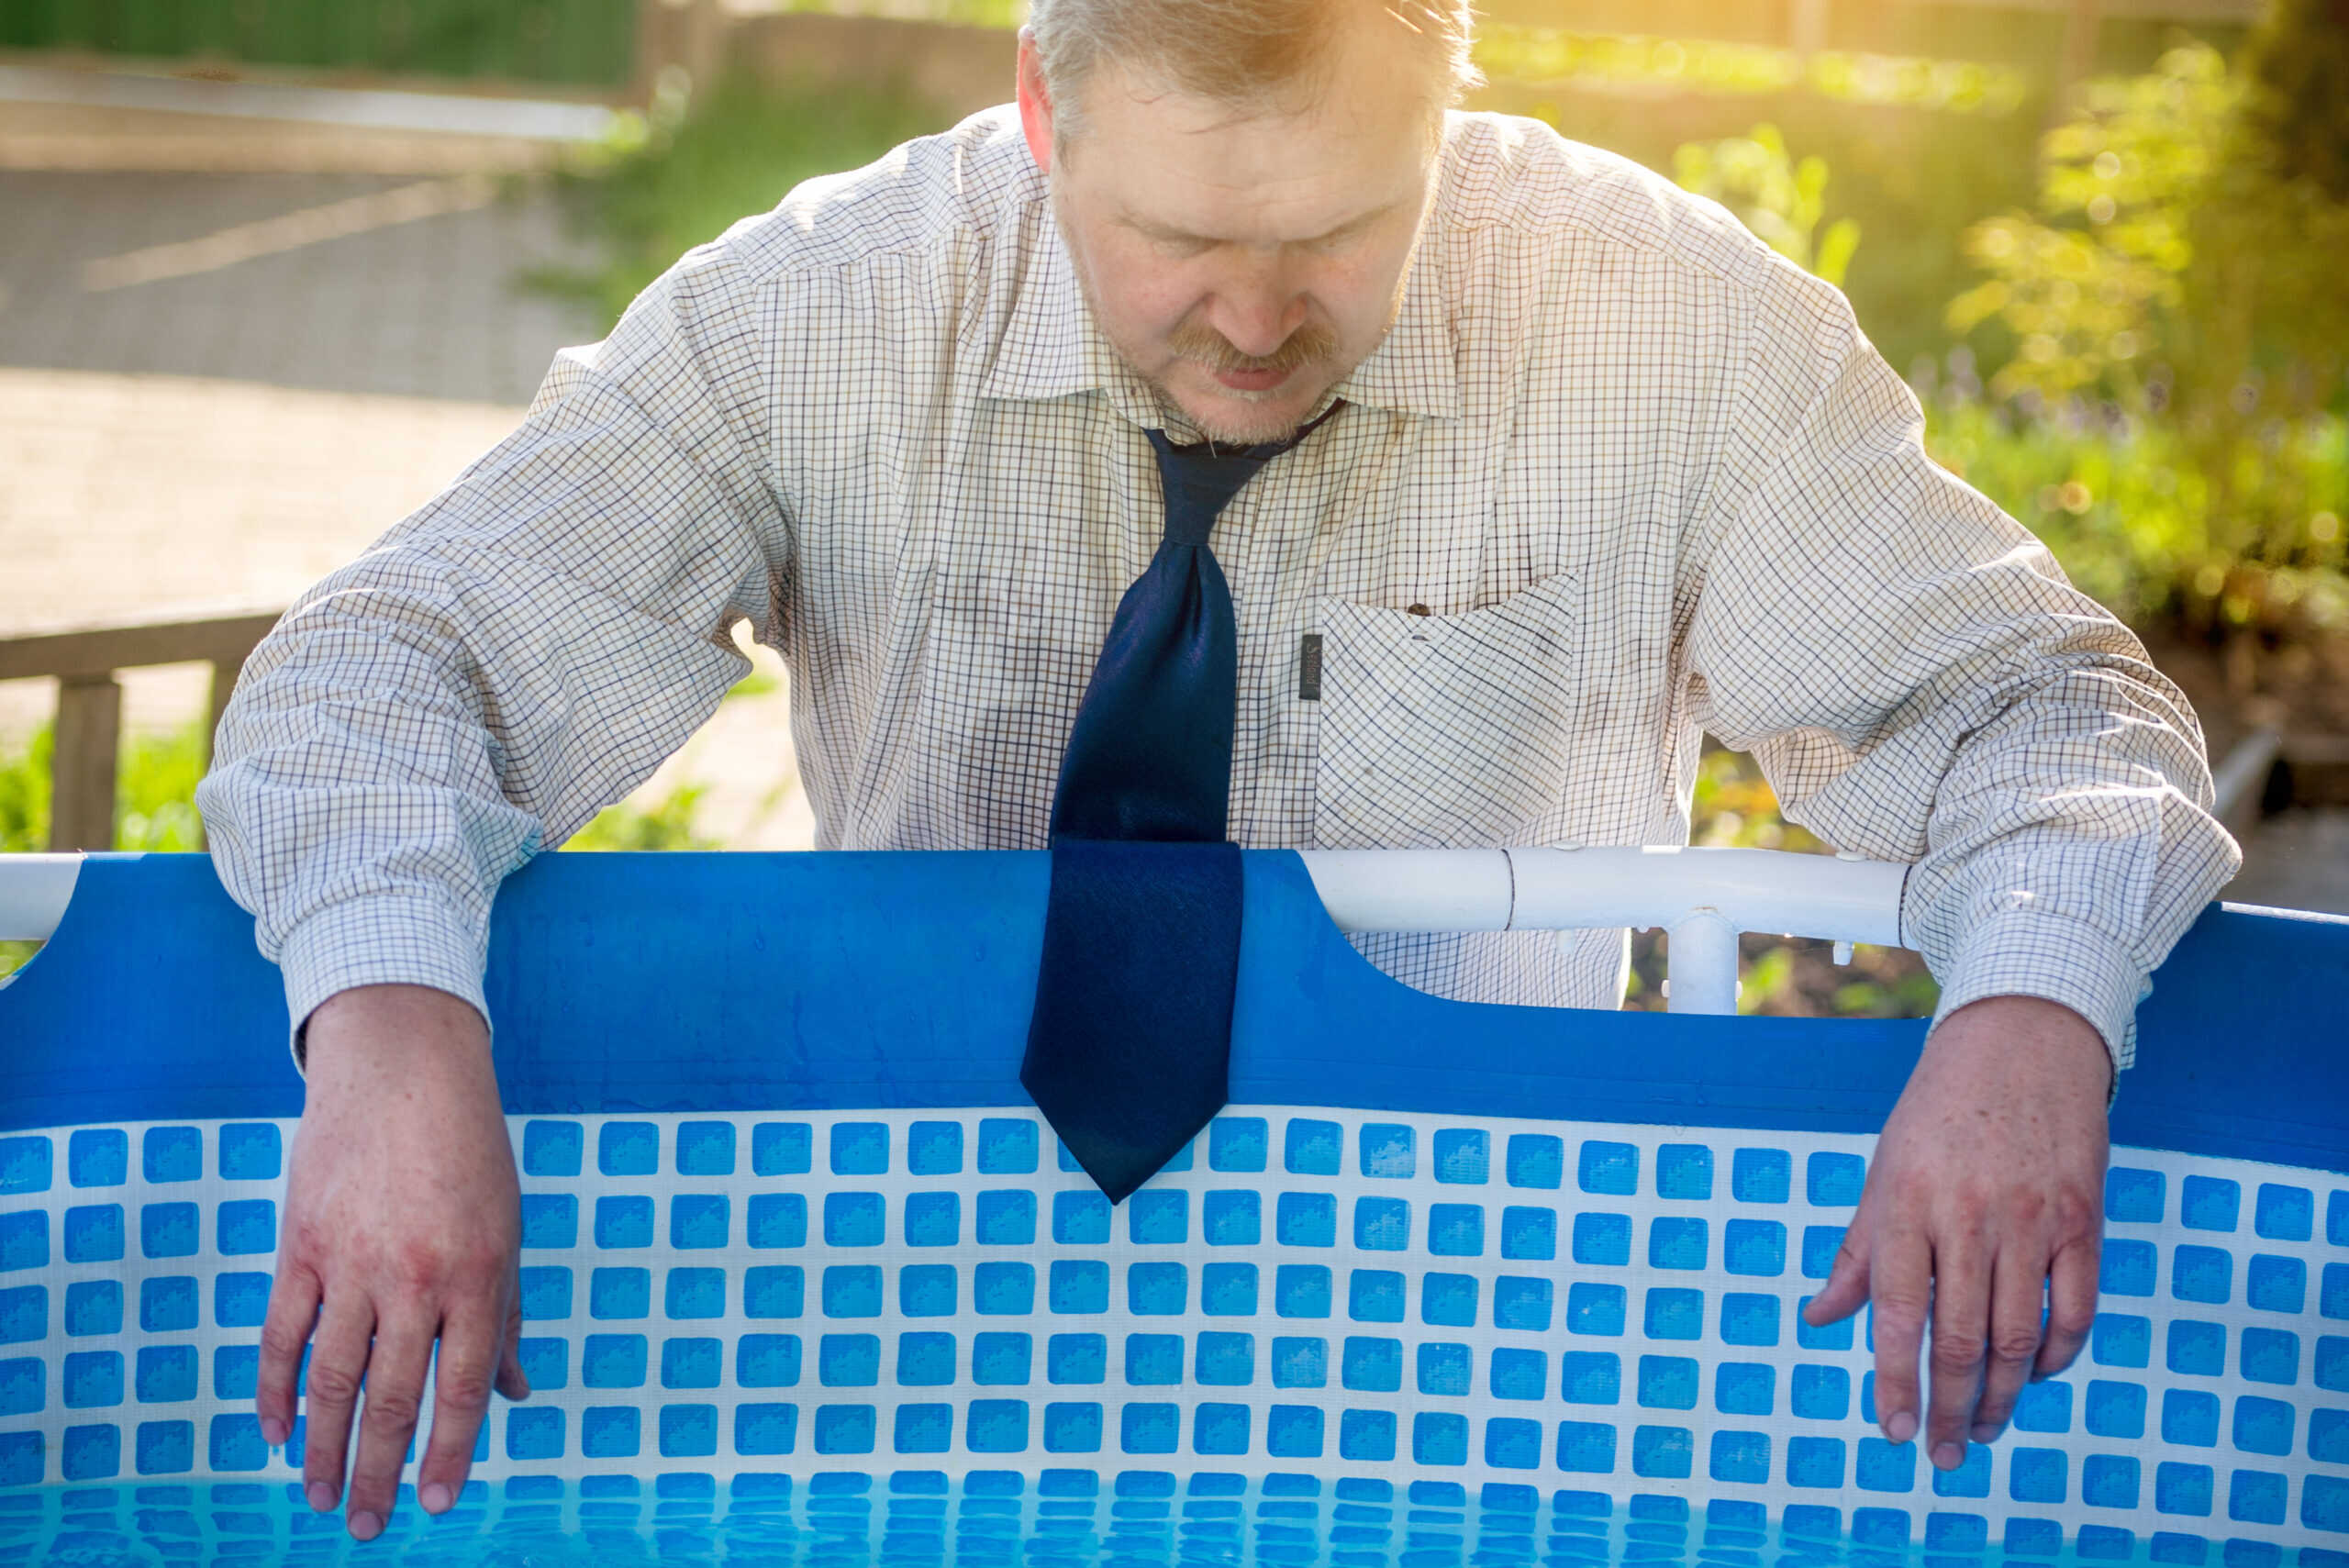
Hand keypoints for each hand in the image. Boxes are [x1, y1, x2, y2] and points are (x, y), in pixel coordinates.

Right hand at [256, 984, 528, 1539]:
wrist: (404, 1070)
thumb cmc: (468, 1154)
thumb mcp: (505, 1232)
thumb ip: (504, 1316)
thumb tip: (518, 1395)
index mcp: (477, 1275)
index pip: (464, 1386)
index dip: (452, 1451)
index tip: (438, 1502)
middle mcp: (414, 1276)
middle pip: (391, 1396)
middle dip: (379, 1470)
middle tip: (367, 1526)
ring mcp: (352, 1262)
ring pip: (331, 1379)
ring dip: (322, 1447)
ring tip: (320, 1497)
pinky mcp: (300, 1246)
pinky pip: (282, 1334)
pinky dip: (276, 1389)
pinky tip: (278, 1433)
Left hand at [1802, 995, 2109, 1469]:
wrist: (2020, 1044)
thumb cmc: (1937, 1114)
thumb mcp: (1882, 1173)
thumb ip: (1857, 1254)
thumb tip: (1818, 1318)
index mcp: (1905, 1205)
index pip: (1895, 1314)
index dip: (1894, 1381)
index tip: (1894, 1432)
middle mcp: (1967, 1217)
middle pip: (1963, 1340)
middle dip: (1952, 1408)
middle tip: (1945, 1454)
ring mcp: (2030, 1220)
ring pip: (2020, 1338)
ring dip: (2004, 1398)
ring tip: (1985, 1429)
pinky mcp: (2081, 1220)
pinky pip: (2075, 1311)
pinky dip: (2057, 1356)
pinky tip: (2035, 1376)